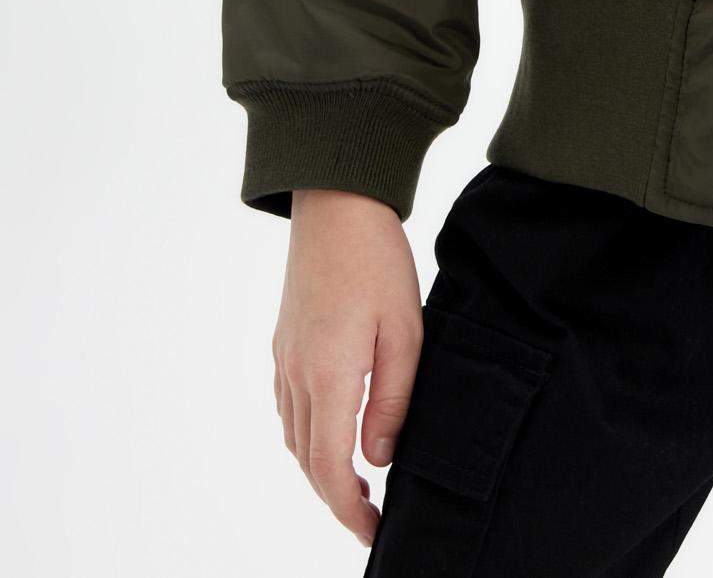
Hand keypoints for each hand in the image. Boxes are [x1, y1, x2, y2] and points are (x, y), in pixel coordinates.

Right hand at [273, 189, 424, 548]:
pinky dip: (308, 437)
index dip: (349, 509)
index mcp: (329, 375)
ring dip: (321, 470)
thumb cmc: (377, 260)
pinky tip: (334, 434)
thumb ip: (395, 400)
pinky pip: (289, 409)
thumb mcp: (406, 330)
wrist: (335, 203)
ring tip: (358, 484)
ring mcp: (285, 359)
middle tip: (370, 518)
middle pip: (308, 461)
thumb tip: (380, 459)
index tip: (372, 530)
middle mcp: (296, 375)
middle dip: (336, 497)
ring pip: (295, 438)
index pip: (330, 467)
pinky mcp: (284, 344)